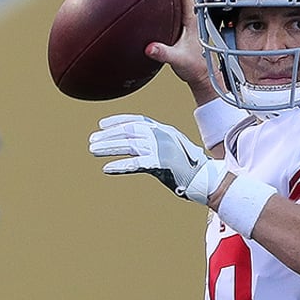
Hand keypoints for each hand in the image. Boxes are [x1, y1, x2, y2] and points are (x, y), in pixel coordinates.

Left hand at [89, 114, 224, 203]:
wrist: (207, 179)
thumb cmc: (189, 166)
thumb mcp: (172, 148)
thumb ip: (156, 143)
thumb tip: (136, 145)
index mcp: (164, 130)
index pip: (137, 120)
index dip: (118, 121)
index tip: (102, 125)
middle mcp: (162, 136)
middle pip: (130, 132)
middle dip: (109, 135)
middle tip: (92, 140)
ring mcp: (162, 149)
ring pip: (130, 145)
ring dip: (110, 147)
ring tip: (94, 150)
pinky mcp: (162, 164)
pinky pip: (136, 164)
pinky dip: (121, 166)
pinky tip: (107, 168)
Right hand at [144, 0, 220, 104]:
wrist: (203, 77)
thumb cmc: (194, 68)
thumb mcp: (178, 60)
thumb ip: (164, 54)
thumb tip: (150, 48)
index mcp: (192, 22)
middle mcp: (192, 21)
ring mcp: (189, 26)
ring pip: (181, 3)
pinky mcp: (185, 32)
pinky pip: (177, 13)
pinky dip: (170, 5)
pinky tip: (160, 8)